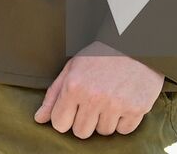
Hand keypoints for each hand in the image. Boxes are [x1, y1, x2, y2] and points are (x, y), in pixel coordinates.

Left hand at [34, 42, 163, 137]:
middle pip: (81, 133)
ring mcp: (116, 104)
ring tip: (111, 97)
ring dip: (105, 119)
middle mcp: (94, 97)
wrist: (136, 43)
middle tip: (94, 102)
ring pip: (103, 132)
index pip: (60, 124)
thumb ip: (54, 94)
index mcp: (74, 86)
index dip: (66, 117)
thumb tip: (39, 118)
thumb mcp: (73, 67)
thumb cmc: (102, 54)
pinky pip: (124, 130)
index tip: (73, 107)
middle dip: (85, 120)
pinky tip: (124, 101)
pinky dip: (124, 120)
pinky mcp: (136, 109)